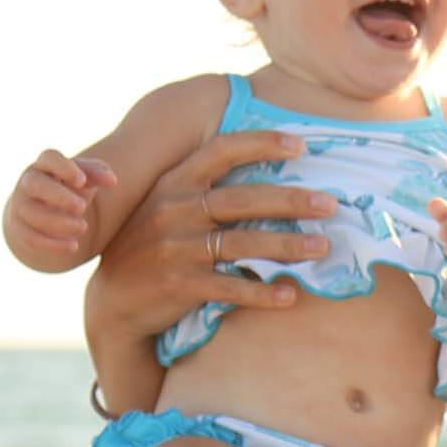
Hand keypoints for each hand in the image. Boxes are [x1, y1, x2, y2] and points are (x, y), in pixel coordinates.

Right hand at [10, 149, 117, 256]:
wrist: (41, 215)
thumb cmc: (67, 190)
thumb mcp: (82, 180)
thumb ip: (96, 175)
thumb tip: (112, 180)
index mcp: (45, 166)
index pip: (49, 158)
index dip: (63, 167)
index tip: (81, 180)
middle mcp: (29, 183)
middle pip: (35, 184)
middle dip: (59, 196)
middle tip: (82, 207)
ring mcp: (21, 205)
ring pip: (32, 213)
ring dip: (59, 223)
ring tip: (83, 227)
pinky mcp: (20, 229)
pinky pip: (31, 237)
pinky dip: (52, 244)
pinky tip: (73, 246)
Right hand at [86, 130, 338, 343]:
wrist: (115, 302)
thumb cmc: (152, 249)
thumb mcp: (166, 209)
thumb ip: (202, 190)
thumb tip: (262, 177)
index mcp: (173, 183)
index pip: (220, 151)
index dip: (261, 144)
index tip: (301, 145)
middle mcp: (174, 210)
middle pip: (242, 199)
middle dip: (290, 200)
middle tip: (330, 204)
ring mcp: (176, 248)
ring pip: (242, 244)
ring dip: (287, 246)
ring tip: (324, 247)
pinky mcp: (180, 285)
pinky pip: (230, 288)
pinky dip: (262, 293)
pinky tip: (290, 296)